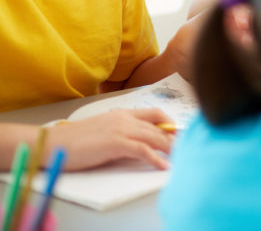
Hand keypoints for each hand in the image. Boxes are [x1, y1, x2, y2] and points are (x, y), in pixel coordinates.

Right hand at [49, 108, 174, 170]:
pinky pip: (143, 150)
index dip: (170, 122)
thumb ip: (121, 131)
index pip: (154, 113)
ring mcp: (121, 129)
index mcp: (122, 113)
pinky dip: (156, 159)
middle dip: (175, 138)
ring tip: (182, 157)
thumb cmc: (74, 140)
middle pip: (159, 126)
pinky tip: (164, 166)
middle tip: (187, 148)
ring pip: (155, 136)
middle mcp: (125, 119)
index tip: (180, 132)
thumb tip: (138, 143)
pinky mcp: (116, 143)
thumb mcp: (103, 130)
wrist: (54, 143)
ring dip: (171, 148)